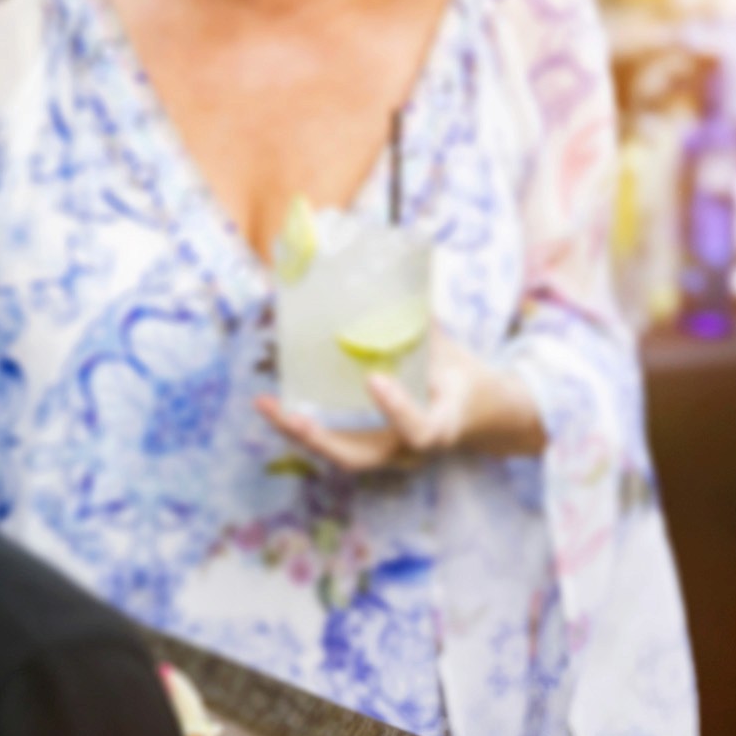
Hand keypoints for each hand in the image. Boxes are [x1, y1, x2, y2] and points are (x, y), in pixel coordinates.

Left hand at [255, 333, 544, 473]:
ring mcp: (386, 454)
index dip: (397, 409)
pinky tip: (274, 405)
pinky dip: (302, 425)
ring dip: (299, 433)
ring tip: (265, 405)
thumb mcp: (454, 354)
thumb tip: (400, 278)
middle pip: (359, 458)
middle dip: (319, 438)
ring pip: (338, 454)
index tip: (375, 379)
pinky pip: (332, 441)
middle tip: (288, 414)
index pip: (419, 430)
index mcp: (439, 426)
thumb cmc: (460, 379)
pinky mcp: (368, 447)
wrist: (470, 413)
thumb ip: (425, 328)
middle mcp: (408, 451)